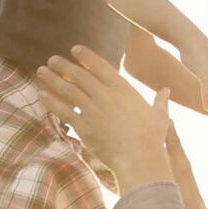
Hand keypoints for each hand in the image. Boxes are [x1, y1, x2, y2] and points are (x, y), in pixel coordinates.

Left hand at [36, 47, 171, 191]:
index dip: (86, 56)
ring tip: (41, 71)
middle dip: (64, 65)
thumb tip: (166, 91)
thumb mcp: (160, 117)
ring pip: (68, 89)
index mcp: (124, 89)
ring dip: (52, 79)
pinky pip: (63, 110)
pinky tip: (41, 95)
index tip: (75, 49)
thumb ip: (160, 101)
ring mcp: (94, 110)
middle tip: (52, 60)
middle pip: (80, 75)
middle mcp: (106, 95)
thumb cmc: (153, 140)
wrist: (141, 158)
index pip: (100, 66)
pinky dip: (51, 101)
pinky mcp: (84, 126)